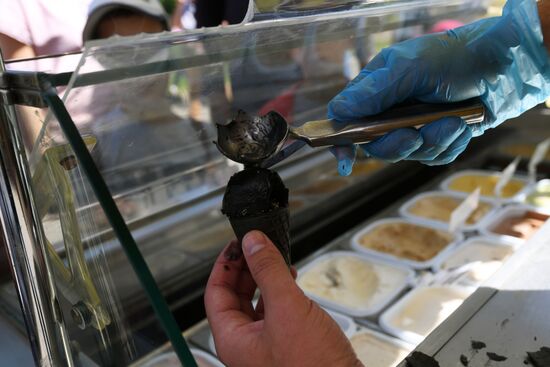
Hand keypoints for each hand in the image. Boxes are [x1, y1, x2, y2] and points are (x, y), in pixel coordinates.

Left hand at [205, 231, 361, 366]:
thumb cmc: (314, 365)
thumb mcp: (287, 308)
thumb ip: (268, 272)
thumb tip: (252, 242)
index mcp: (232, 340)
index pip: (215, 293)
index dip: (225, 265)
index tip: (237, 244)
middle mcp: (244, 345)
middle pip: (234, 297)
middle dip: (245, 269)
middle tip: (256, 246)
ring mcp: (264, 347)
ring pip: (254, 304)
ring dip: (263, 279)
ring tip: (275, 259)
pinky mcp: (285, 346)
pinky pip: (273, 313)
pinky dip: (279, 293)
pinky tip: (291, 281)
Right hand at [328, 0, 549, 173]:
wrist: (504, 67)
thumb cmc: (454, 58)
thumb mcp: (411, 68)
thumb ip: (375, 91)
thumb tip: (339, 111)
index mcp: (376, 89)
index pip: (346, 120)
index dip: (343, 142)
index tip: (346, 161)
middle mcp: (391, 110)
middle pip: (376, 146)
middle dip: (398, 145)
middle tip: (416, 134)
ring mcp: (414, 126)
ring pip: (408, 155)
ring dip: (433, 142)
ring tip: (454, 122)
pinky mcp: (437, 138)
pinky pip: (433, 157)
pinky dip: (449, 145)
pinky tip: (462, 127)